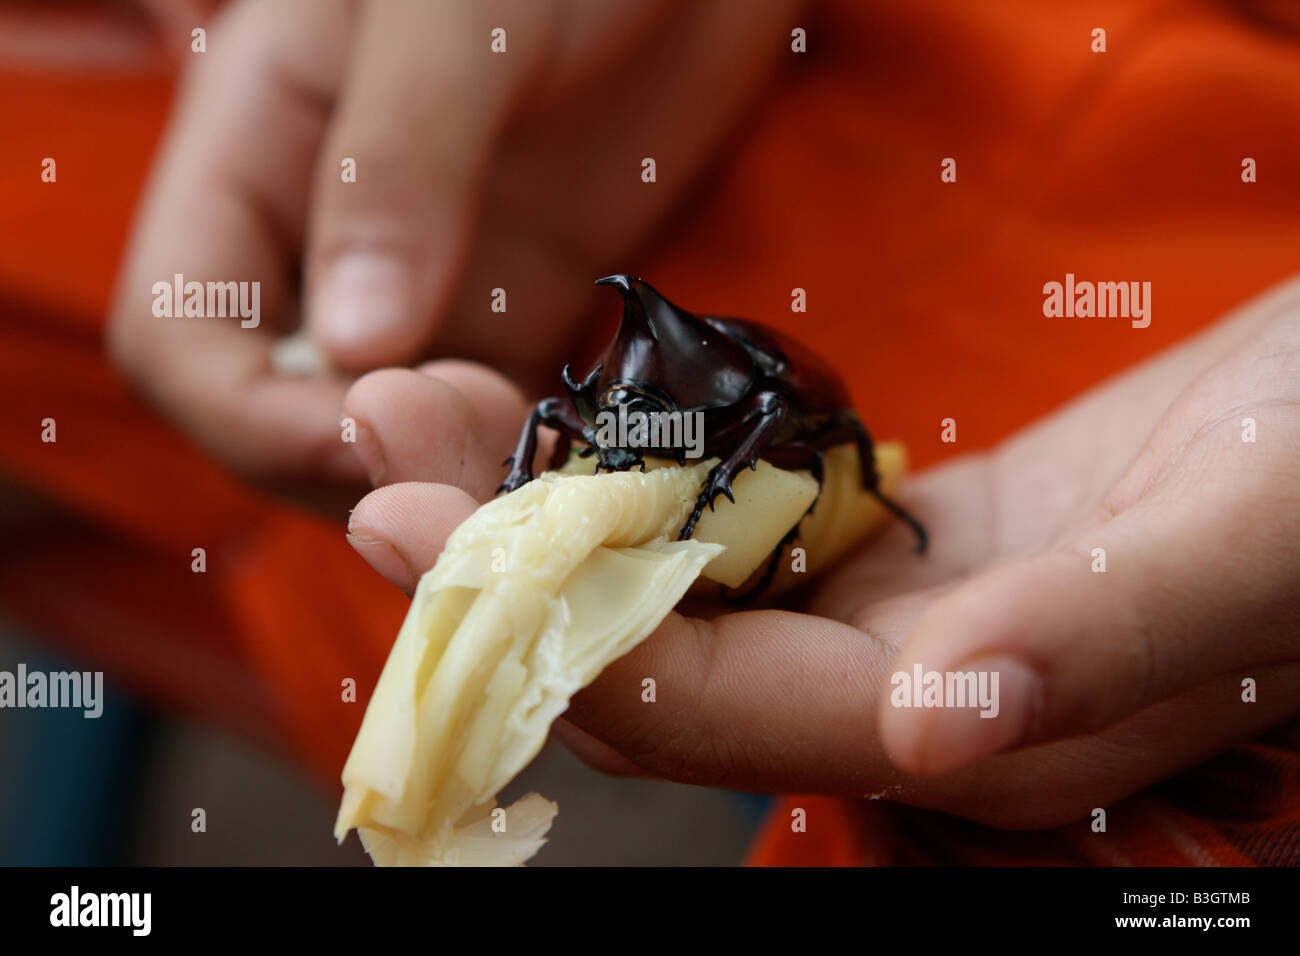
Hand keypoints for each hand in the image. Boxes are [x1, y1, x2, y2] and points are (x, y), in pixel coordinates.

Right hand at [109, 0, 800, 493]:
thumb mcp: (455, 18)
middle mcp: (322, 239)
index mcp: (252, 155)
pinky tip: (567, 470)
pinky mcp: (521, 311)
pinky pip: (490, 419)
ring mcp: (426, 285)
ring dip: (436, 478)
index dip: (248, 418)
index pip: (177, 336)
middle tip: (461, 476)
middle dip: (347, 467)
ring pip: (382, 435)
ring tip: (522, 476)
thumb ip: (395, 163)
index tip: (368, 435)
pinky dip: (513, 461)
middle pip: (272, 415)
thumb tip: (353, 344)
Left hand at [341, 280, 1299, 828]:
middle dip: (506, 559)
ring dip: (553, 500)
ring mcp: (908, 618)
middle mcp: (917, 693)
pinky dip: (654, 475)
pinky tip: (582, 413)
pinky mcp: (916, 543)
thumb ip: (1105, 635)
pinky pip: (745, 527)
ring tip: (432, 404)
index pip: (714, 705)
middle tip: (379, 441)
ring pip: (686, 587)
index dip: (551, 623)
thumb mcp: (1262, 535)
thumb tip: (937, 725)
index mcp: (979, 725)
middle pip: (659, 652)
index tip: (416, 516)